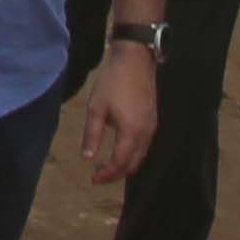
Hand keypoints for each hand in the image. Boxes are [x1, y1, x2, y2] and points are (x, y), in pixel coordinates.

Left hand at [77, 43, 160, 182]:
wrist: (135, 60)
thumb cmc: (113, 82)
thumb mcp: (96, 108)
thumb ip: (92, 135)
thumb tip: (87, 158)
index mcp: (131, 131)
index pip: (121, 163)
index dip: (107, 175)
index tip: (93, 179)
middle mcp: (146, 133)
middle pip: (133, 164)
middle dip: (116, 173)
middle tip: (98, 174)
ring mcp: (152, 126)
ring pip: (141, 156)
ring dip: (125, 164)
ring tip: (106, 165)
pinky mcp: (153, 120)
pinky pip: (144, 146)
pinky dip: (132, 154)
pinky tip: (119, 149)